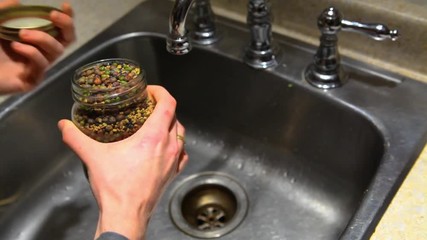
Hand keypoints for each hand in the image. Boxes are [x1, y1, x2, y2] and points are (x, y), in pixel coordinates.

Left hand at [0, 1, 74, 93]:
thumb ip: (4, 11)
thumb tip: (18, 3)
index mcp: (35, 39)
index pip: (59, 28)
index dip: (67, 18)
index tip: (64, 5)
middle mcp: (40, 52)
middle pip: (67, 40)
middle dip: (65, 26)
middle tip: (52, 16)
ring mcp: (38, 67)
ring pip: (56, 51)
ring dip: (42, 38)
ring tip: (21, 33)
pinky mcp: (33, 80)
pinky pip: (41, 65)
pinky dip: (31, 53)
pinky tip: (16, 47)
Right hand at [58, 85, 188, 239]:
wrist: (126, 215)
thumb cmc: (115, 187)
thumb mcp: (93, 156)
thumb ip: (76, 137)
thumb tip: (64, 125)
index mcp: (153, 136)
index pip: (168, 103)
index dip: (161, 92)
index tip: (150, 91)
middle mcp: (168, 146)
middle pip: (175, 117)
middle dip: (163, 106)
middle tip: (148, 105)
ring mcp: (174, 160)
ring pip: (180, 134)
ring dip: (171, 124)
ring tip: (156, 123)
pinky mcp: (173, 173)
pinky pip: (182, 153)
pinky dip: (176, 145)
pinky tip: (166, 147)